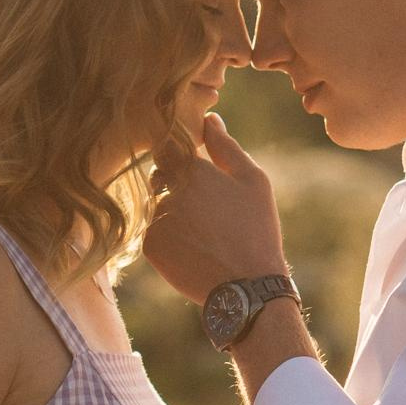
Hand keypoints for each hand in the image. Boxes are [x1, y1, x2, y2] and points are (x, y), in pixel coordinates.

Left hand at [142, 114, 286, 304]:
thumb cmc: (256, 229)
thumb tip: (210, 118)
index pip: (166, 147)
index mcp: (191, 167)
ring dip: (171, 213)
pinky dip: (168, 237)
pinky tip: (194, 248)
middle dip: (175, 186)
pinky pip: (152, 232)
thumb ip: (226, 147)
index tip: (192, 169)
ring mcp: (155, 218)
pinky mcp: (149, 245)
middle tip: (206, 209)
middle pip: (158, 177)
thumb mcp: (252, 180)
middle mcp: (167, 189)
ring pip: (155, 206)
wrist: (246, 286)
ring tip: (203, 232)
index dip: (177, 156)